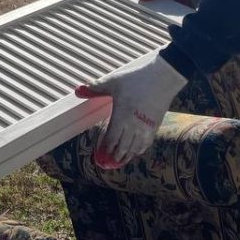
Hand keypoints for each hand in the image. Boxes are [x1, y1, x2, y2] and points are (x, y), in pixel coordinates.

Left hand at [74, 52, 186, 167]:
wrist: (162, 77)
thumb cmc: (136, 79)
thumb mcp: (113, 82)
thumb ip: (95, 88)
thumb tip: (77, 90)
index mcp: (121, 116)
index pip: (111, 139)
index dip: (105, 148)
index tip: (101, 153)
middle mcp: (133, 126)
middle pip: (122, 147)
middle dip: (114, 155)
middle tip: (108, 161)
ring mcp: (145, 128)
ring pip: (134, 149)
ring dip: (126, 155)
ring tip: (120, 159)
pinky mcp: (155, 126)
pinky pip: (146, 144)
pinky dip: (139, 150)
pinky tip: (136, 151)